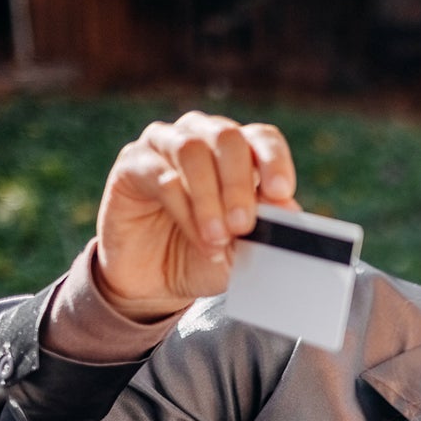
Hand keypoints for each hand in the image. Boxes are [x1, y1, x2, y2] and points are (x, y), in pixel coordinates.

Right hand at [94, 111, 301, 319]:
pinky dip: (185, 210)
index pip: (262, 138)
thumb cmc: (203, 256)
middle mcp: (201, 138)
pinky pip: (161, 176)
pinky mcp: (131, 164)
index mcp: (237, 151)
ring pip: (191, 150)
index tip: (281, 192)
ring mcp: (163, 145)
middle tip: (243, 224)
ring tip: (218, 237)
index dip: (273, 160)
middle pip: (227, 138)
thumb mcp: (243, 249)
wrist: (155, 282)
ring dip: (209, 198)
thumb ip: (265, 226)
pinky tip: (198, 238)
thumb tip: (289, 208)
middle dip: (239, 184)